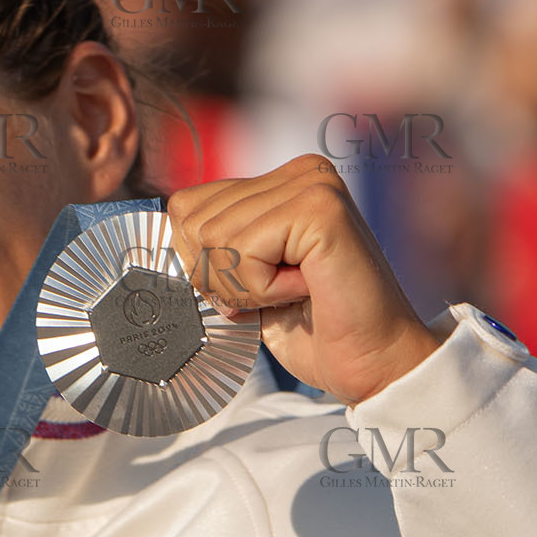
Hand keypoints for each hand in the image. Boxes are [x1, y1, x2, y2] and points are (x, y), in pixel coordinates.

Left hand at [166, 154, 439, 406]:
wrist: (375, 365)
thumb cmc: (316, 329)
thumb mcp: (247, 278)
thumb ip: (214, 245)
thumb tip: (161, 230)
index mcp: (281, 180)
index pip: (186, 206)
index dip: (203, 264)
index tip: (254, 289)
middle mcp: (300, 171)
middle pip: (191, 220)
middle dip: (221, 278)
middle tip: (275, 295)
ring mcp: (312, 184)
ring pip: (213, 238)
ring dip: (245, 287)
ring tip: (294, 292)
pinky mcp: (320, 209)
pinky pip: (242, 251)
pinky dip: (263, 289)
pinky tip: (306, 290)